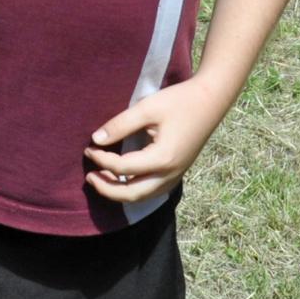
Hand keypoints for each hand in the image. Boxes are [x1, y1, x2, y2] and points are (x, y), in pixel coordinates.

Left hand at [83, 75, 228, 205]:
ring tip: (101, 179)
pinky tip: (123, 179)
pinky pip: (153, 191)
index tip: (89, 148)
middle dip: (106, 189)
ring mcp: (176, 176)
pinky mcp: (178, 173)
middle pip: (131, 194)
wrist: (211, 101)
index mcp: (162, 158)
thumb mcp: (147, 108)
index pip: (122, 167)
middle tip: (89, 176)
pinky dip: (134, 190)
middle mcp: (170, 173)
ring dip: (119, 192)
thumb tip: (96, 139)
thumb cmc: (179, 101)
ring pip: (143, 197)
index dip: (101, 160)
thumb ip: (120, 124)